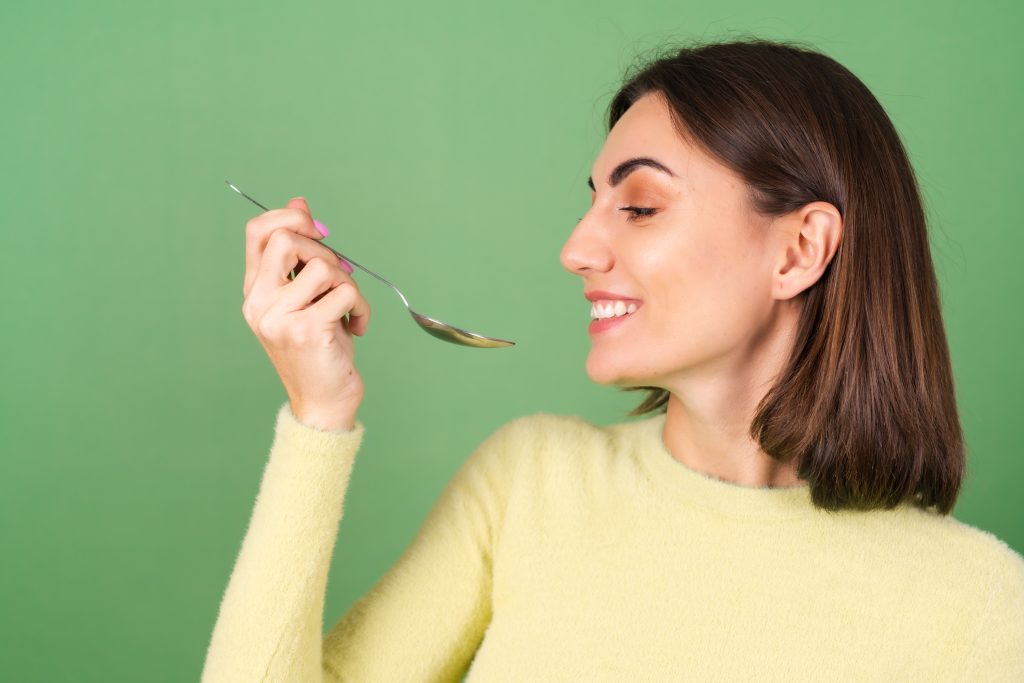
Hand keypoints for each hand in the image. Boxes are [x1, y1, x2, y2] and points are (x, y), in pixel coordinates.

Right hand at [241, 197, 370, 430]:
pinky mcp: (306, 331)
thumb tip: (300, 203)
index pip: (258, 231)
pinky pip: (345, 294)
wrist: (323, 402)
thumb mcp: (307, 298)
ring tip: (349, 310)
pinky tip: (358, 328)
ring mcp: (279, 318)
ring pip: (324, 267)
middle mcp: (259, 303)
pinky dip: (362, 308)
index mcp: (255, 292)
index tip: (319, 230)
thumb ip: (300, 257)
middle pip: (286, 239)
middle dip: (324, 250)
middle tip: (340, 278)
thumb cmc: (319, 348)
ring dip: (349, 285)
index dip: (291, 217)